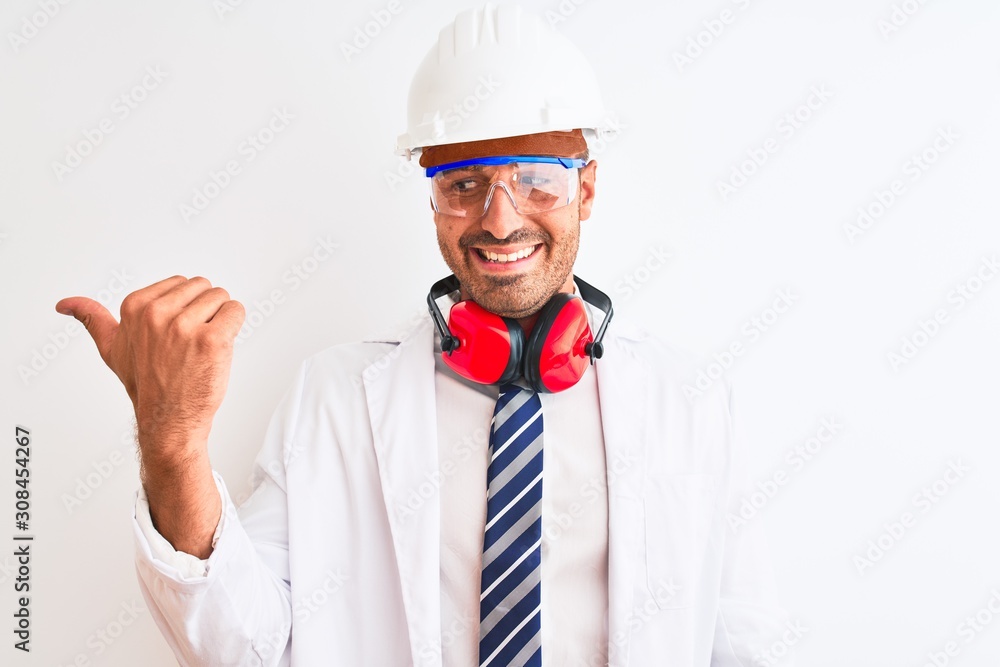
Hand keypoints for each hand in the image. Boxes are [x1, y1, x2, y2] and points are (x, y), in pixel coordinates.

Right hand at [55, 275, 244, 464]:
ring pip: (222, 298)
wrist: (168, 419)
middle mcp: (157, 314)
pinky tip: (217, 349)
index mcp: (135, 307)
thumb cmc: (145, 383)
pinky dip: (234, 326)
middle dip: (204, 311)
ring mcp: (184, 327)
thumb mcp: (111, 348)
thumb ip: (92, 320)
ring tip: (201, 347)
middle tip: (190, 343)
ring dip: (220, 320)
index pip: (182, 283)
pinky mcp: (212, 340)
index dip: (185, 309)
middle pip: (204, 287)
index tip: (172, 336)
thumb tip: (64, 305)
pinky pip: (236, 311)